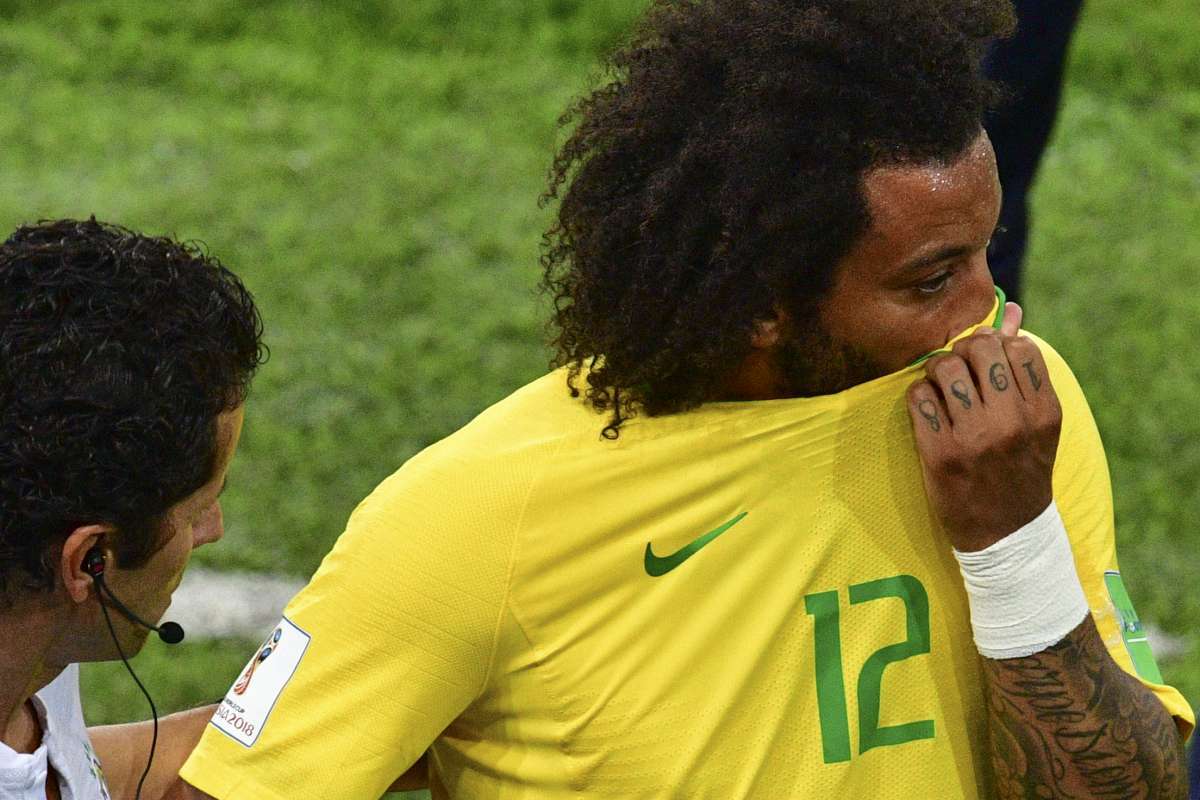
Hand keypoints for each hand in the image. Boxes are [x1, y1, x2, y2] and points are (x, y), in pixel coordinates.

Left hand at [905, 303, 1061, 551]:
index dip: (996, 347)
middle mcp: (1013, 421)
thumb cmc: (1021, 469)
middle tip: (960, 374)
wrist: (1006, 534)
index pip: (1017, 346)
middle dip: (963, 353)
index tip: (987, 366)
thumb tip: (1009, 310)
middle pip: (978, 347)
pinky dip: (919, 397)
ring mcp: (975, 437)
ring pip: (943, 366)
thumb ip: (1022, 366)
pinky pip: (918, 397)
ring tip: (942, 392)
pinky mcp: (940, 453)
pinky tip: (929, 412)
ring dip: (937, 373)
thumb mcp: (1036, 422)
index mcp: (1043, 410)